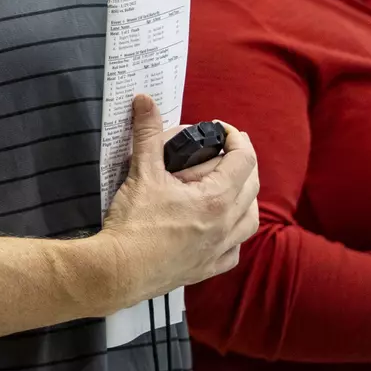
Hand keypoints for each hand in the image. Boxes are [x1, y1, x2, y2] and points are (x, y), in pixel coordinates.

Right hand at [99, 96, 260, 305]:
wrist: (118, 270)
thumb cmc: (133, 224)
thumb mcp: (141, 172)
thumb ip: (147, 133)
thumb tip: (145, 100)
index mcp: (217, 199)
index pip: (244, 159)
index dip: (235, 138)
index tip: (220, 129)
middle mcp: (227, 225)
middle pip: (251, 185)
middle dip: (240, 163)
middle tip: (219, 151)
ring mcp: (219, 249)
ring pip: (250, 219)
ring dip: (244, 198)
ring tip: (224, 186)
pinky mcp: (206, 268)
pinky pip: (234, 249)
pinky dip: (233, 233)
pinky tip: (219, 227)